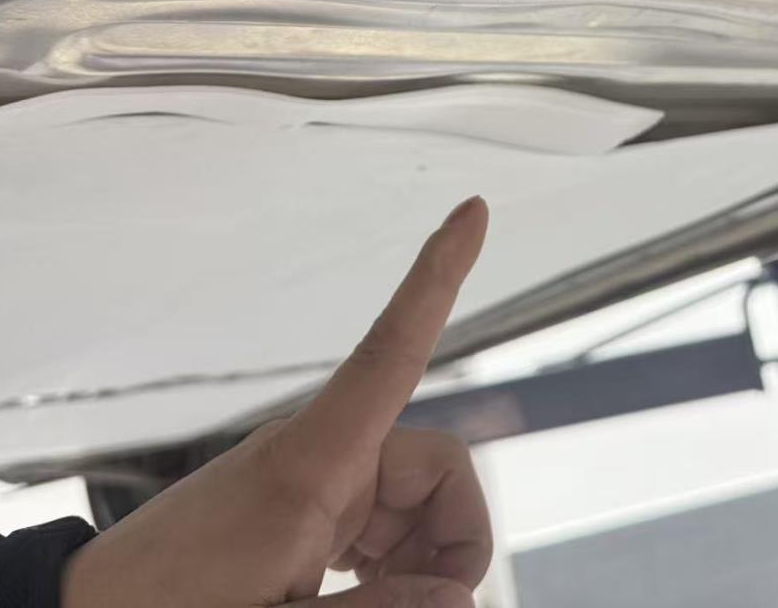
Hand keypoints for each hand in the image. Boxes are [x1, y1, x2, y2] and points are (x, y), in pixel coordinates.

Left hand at [62, 197, 491, 607]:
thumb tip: (458, 595)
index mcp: (312, 464)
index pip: (392, 349)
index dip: (437, 276)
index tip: (473, 209)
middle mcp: (322, 458)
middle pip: (439, 466)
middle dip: (456, 538)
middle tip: (429, 603)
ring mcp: (315, 486)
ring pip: (419, 501)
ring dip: (423, 561)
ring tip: (372, 604)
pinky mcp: (304, 514)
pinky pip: (385, 521)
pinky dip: (393, 564)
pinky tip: (359, 594)